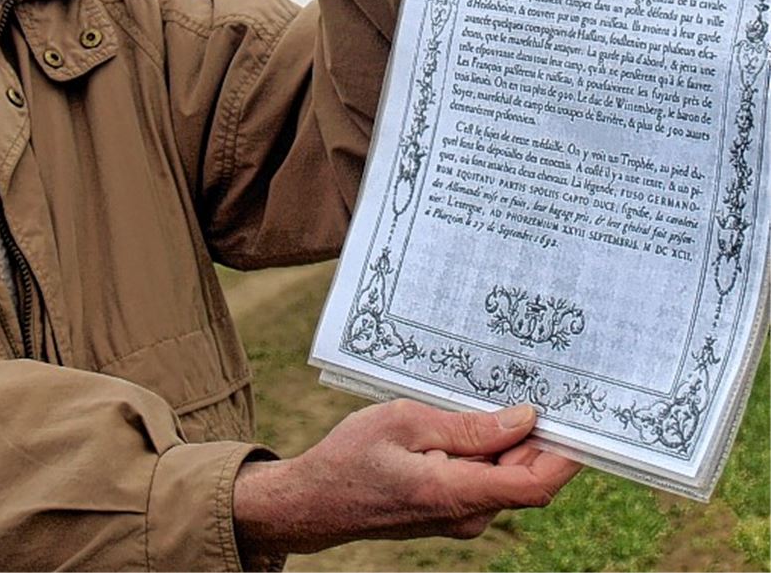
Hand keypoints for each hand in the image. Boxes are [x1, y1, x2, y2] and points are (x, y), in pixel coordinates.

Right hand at [232, 400, 579, 561]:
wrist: (316, 501)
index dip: (567, 453)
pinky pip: (487, 480)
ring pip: (508, 478)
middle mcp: (468, 514)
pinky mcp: (451, 509)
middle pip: (527, 479)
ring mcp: (461, 516)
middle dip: (543, 437)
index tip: (584, 417)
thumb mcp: (405, 421)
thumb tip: (524, 420)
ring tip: (508, 392)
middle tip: (550, 385)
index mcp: (457, 493)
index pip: (534, 484)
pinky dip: (493, 452)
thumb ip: (467, 425)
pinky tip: (479, 418)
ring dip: (515, 442)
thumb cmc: (352, 456)